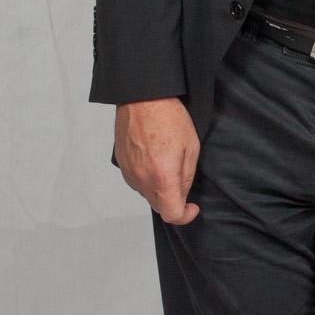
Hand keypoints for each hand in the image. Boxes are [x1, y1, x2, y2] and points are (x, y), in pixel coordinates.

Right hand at [114, 98, 201, 224]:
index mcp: (162, 177)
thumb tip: (182, 194)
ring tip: (167, 163)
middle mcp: (142, 179)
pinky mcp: (121, 164)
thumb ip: (186, 177)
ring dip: (159, 189)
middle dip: (173, 200)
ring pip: (146, 194)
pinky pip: (136, 181)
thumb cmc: (168, 117)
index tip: (192, 207)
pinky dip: (147, 178)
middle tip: (182, 180)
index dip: (185, 216)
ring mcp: (129, 172)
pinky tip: (154, 159)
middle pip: (158, 206)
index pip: (171, 214)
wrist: (142, 98)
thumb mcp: (191, 147)